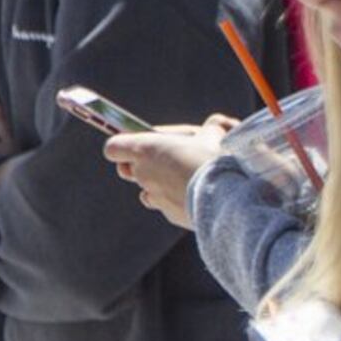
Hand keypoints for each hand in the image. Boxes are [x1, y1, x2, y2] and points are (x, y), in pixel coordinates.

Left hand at [105, 116, 234, 227]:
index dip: (122, 145)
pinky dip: (176, 201)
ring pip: (145, 191)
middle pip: (127, 170)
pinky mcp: (170, 214)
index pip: (114, 147)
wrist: (227, 198)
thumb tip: (215, 126)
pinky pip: (166, 206)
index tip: (136, 143)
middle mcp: (143, 174)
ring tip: (183, 179)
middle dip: (141, 165)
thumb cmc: (214, 160)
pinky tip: (197, 195)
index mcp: (145, 149)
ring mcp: (155, 197)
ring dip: (158, 185)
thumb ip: (209, 128)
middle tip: (164, 159)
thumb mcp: (215, 133)